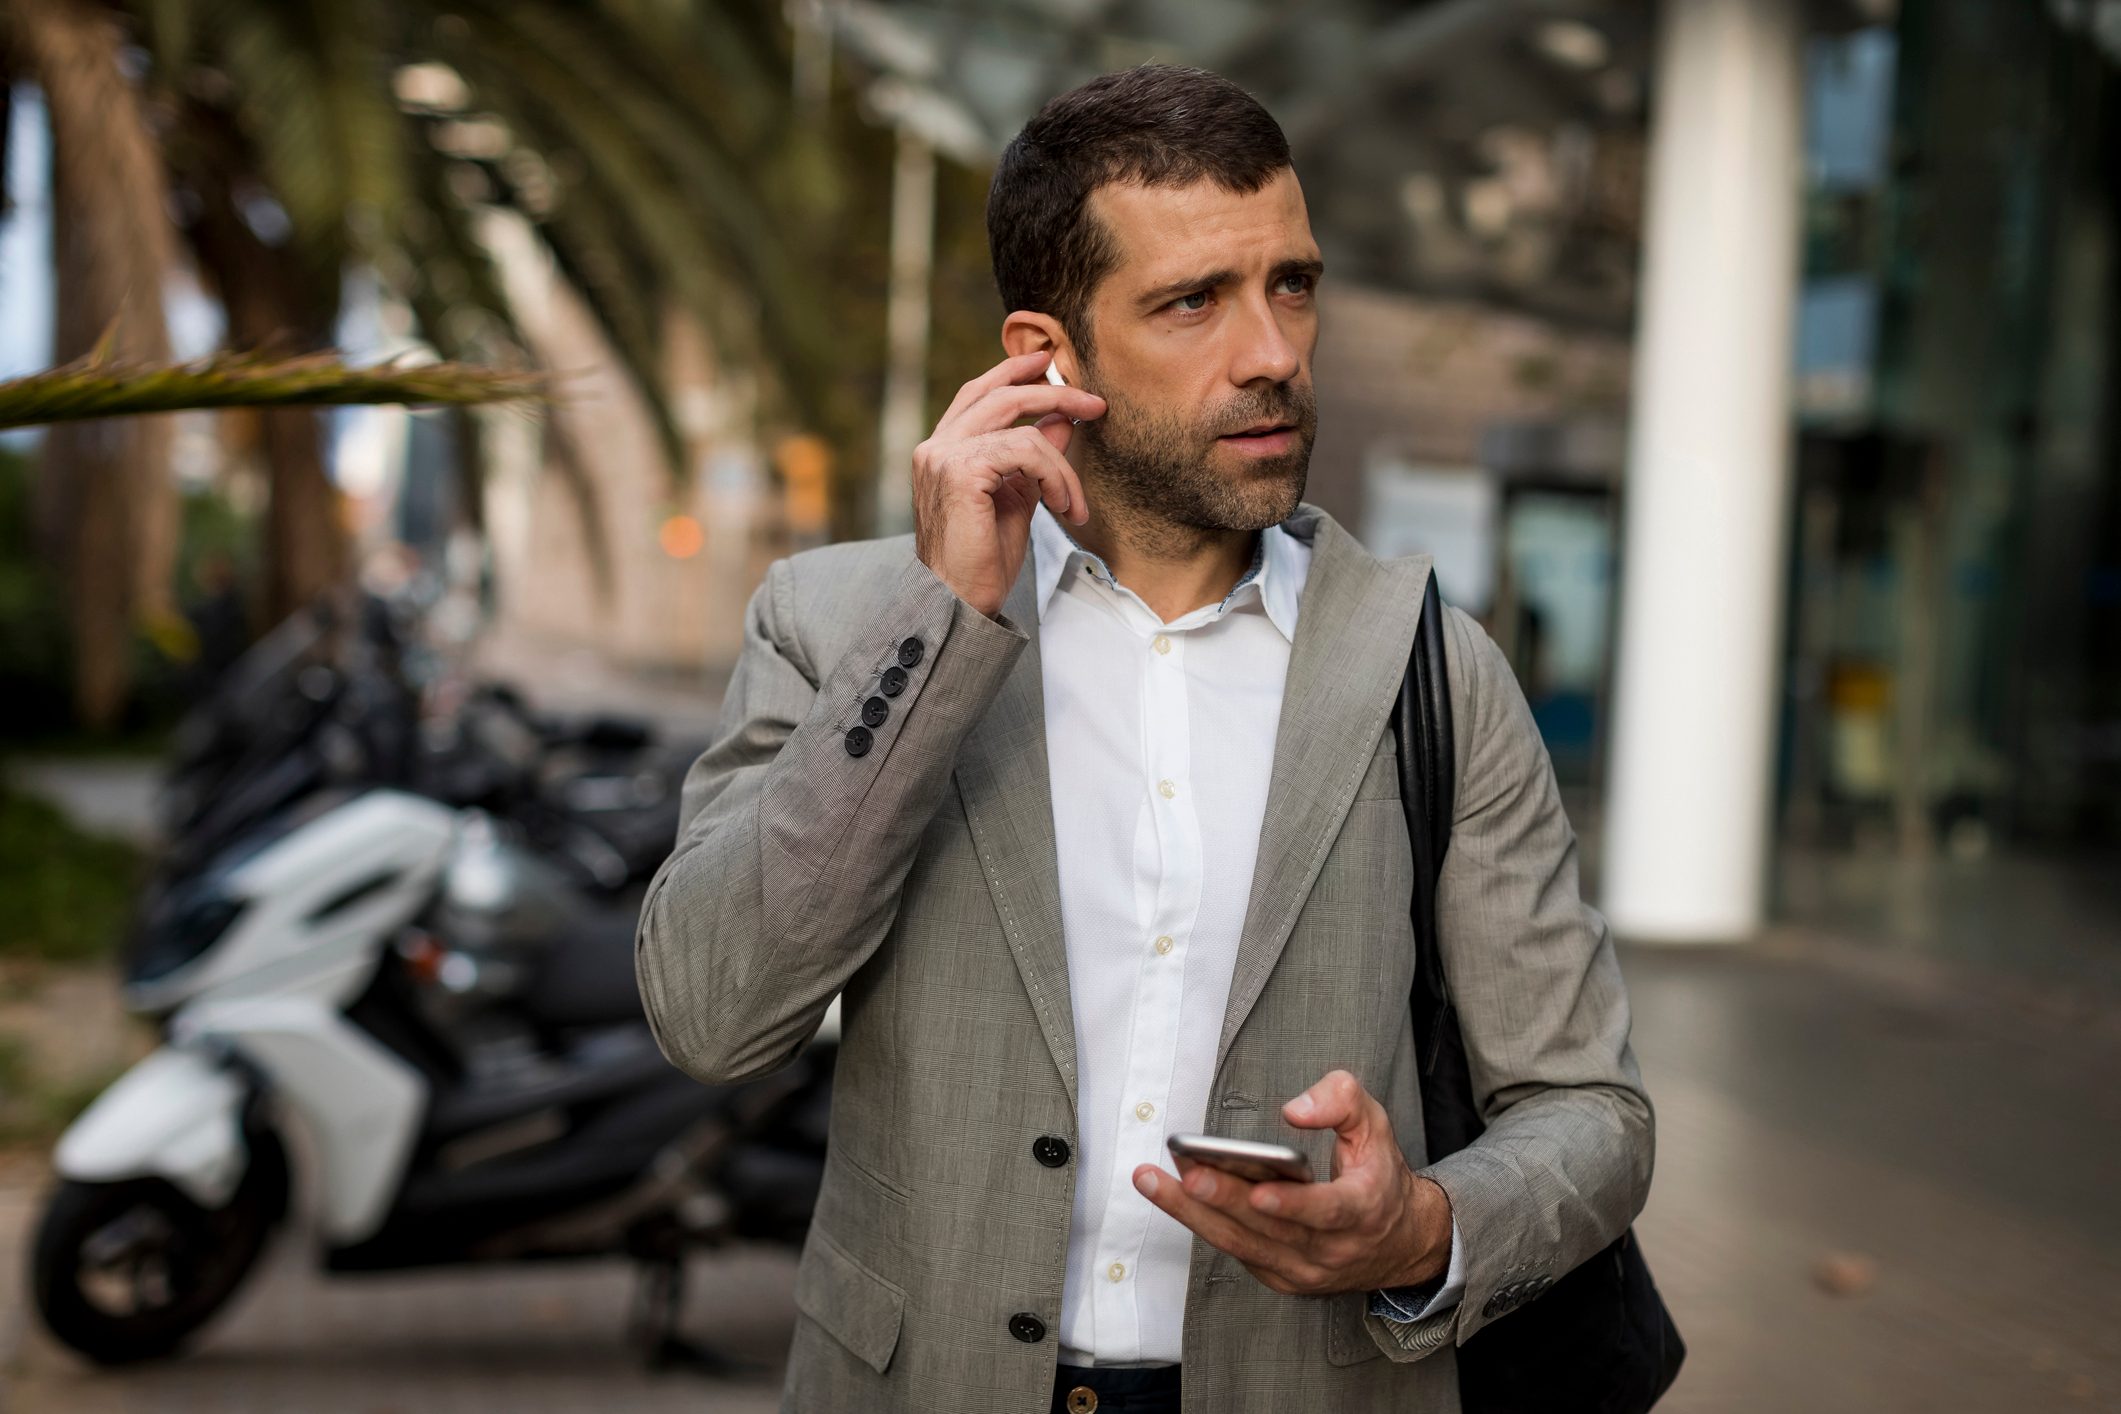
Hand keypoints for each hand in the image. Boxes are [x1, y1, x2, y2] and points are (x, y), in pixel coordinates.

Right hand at [912, 349, 1103, 617]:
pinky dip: (1056, 475)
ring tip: (1074, 501)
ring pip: (1021, 426)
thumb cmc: (983, 561)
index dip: (1013, 372)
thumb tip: (1061, 421)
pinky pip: (1026, 451)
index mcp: (942, 451)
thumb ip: (1033, 459)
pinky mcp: (960, 473)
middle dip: (1054, 393)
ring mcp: (942, 457)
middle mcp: (935, 447)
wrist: (960, 603)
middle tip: (1095, 405)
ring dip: (1062, 462)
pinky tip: (1063, 506)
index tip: (1049, 365)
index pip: (978, 394)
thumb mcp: (1017, 499)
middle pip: (1000, 395)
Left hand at [1132, 1070, 1451, 1296]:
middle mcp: (1330, 1249)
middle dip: (1224, 1202)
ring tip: (1151, 1180)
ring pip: (1241, 1243)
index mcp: (1362, 1210)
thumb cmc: (1379, 1176)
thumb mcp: (1376, 1126)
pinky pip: (1235, 1250)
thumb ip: (1342, 1101)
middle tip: (1186, 1176)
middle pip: (1269, 1229)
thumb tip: (1295, 1109)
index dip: (1294, 1206)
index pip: (1327, 1212)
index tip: (1261, 1192)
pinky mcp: (1280, 1277)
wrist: (1399, 1243)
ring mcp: (1302, 1269)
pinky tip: (1170, 1195)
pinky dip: (1201, 1223)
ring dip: (1191, 1213)